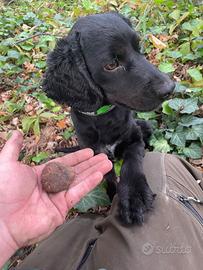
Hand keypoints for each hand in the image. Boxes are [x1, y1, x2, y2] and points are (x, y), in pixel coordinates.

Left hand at [0, 131, 111, 262]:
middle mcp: (51, 184)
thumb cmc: (3, 190)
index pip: (63, 163)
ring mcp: (57, 197)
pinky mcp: (62, 208)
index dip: (77, 157)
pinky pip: (78, 193)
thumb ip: (14, 148)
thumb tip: (17, 132)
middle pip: (75, 171)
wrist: (1, 219)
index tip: (89, 151)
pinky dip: (89, 184)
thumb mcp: (7, 163)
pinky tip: (99, 175)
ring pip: (80, 180)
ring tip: (107, 163)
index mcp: (41, 174)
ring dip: (94, 171)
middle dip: (90, 163)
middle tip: (103, 156)